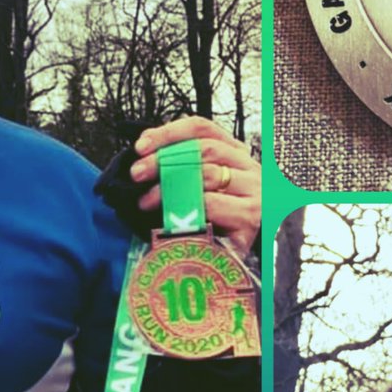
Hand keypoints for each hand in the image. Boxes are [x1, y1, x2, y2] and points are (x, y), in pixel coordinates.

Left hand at [130, 117, 259, 257]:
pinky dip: (184, 208)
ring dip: (168, 187)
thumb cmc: (216, 223)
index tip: (141, 146)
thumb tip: (146, 150)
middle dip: (163, 159)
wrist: (240, 263)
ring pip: (207, 174)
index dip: (169, 133)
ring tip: (145, 201)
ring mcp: (254, 191)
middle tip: (136, 173)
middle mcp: (249, 167)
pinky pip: (211, 203)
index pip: (203, 128)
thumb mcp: (200, 189)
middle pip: (203, 149)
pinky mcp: (249, 217)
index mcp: (235, 154)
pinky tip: (167, 218)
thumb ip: (182, 166)